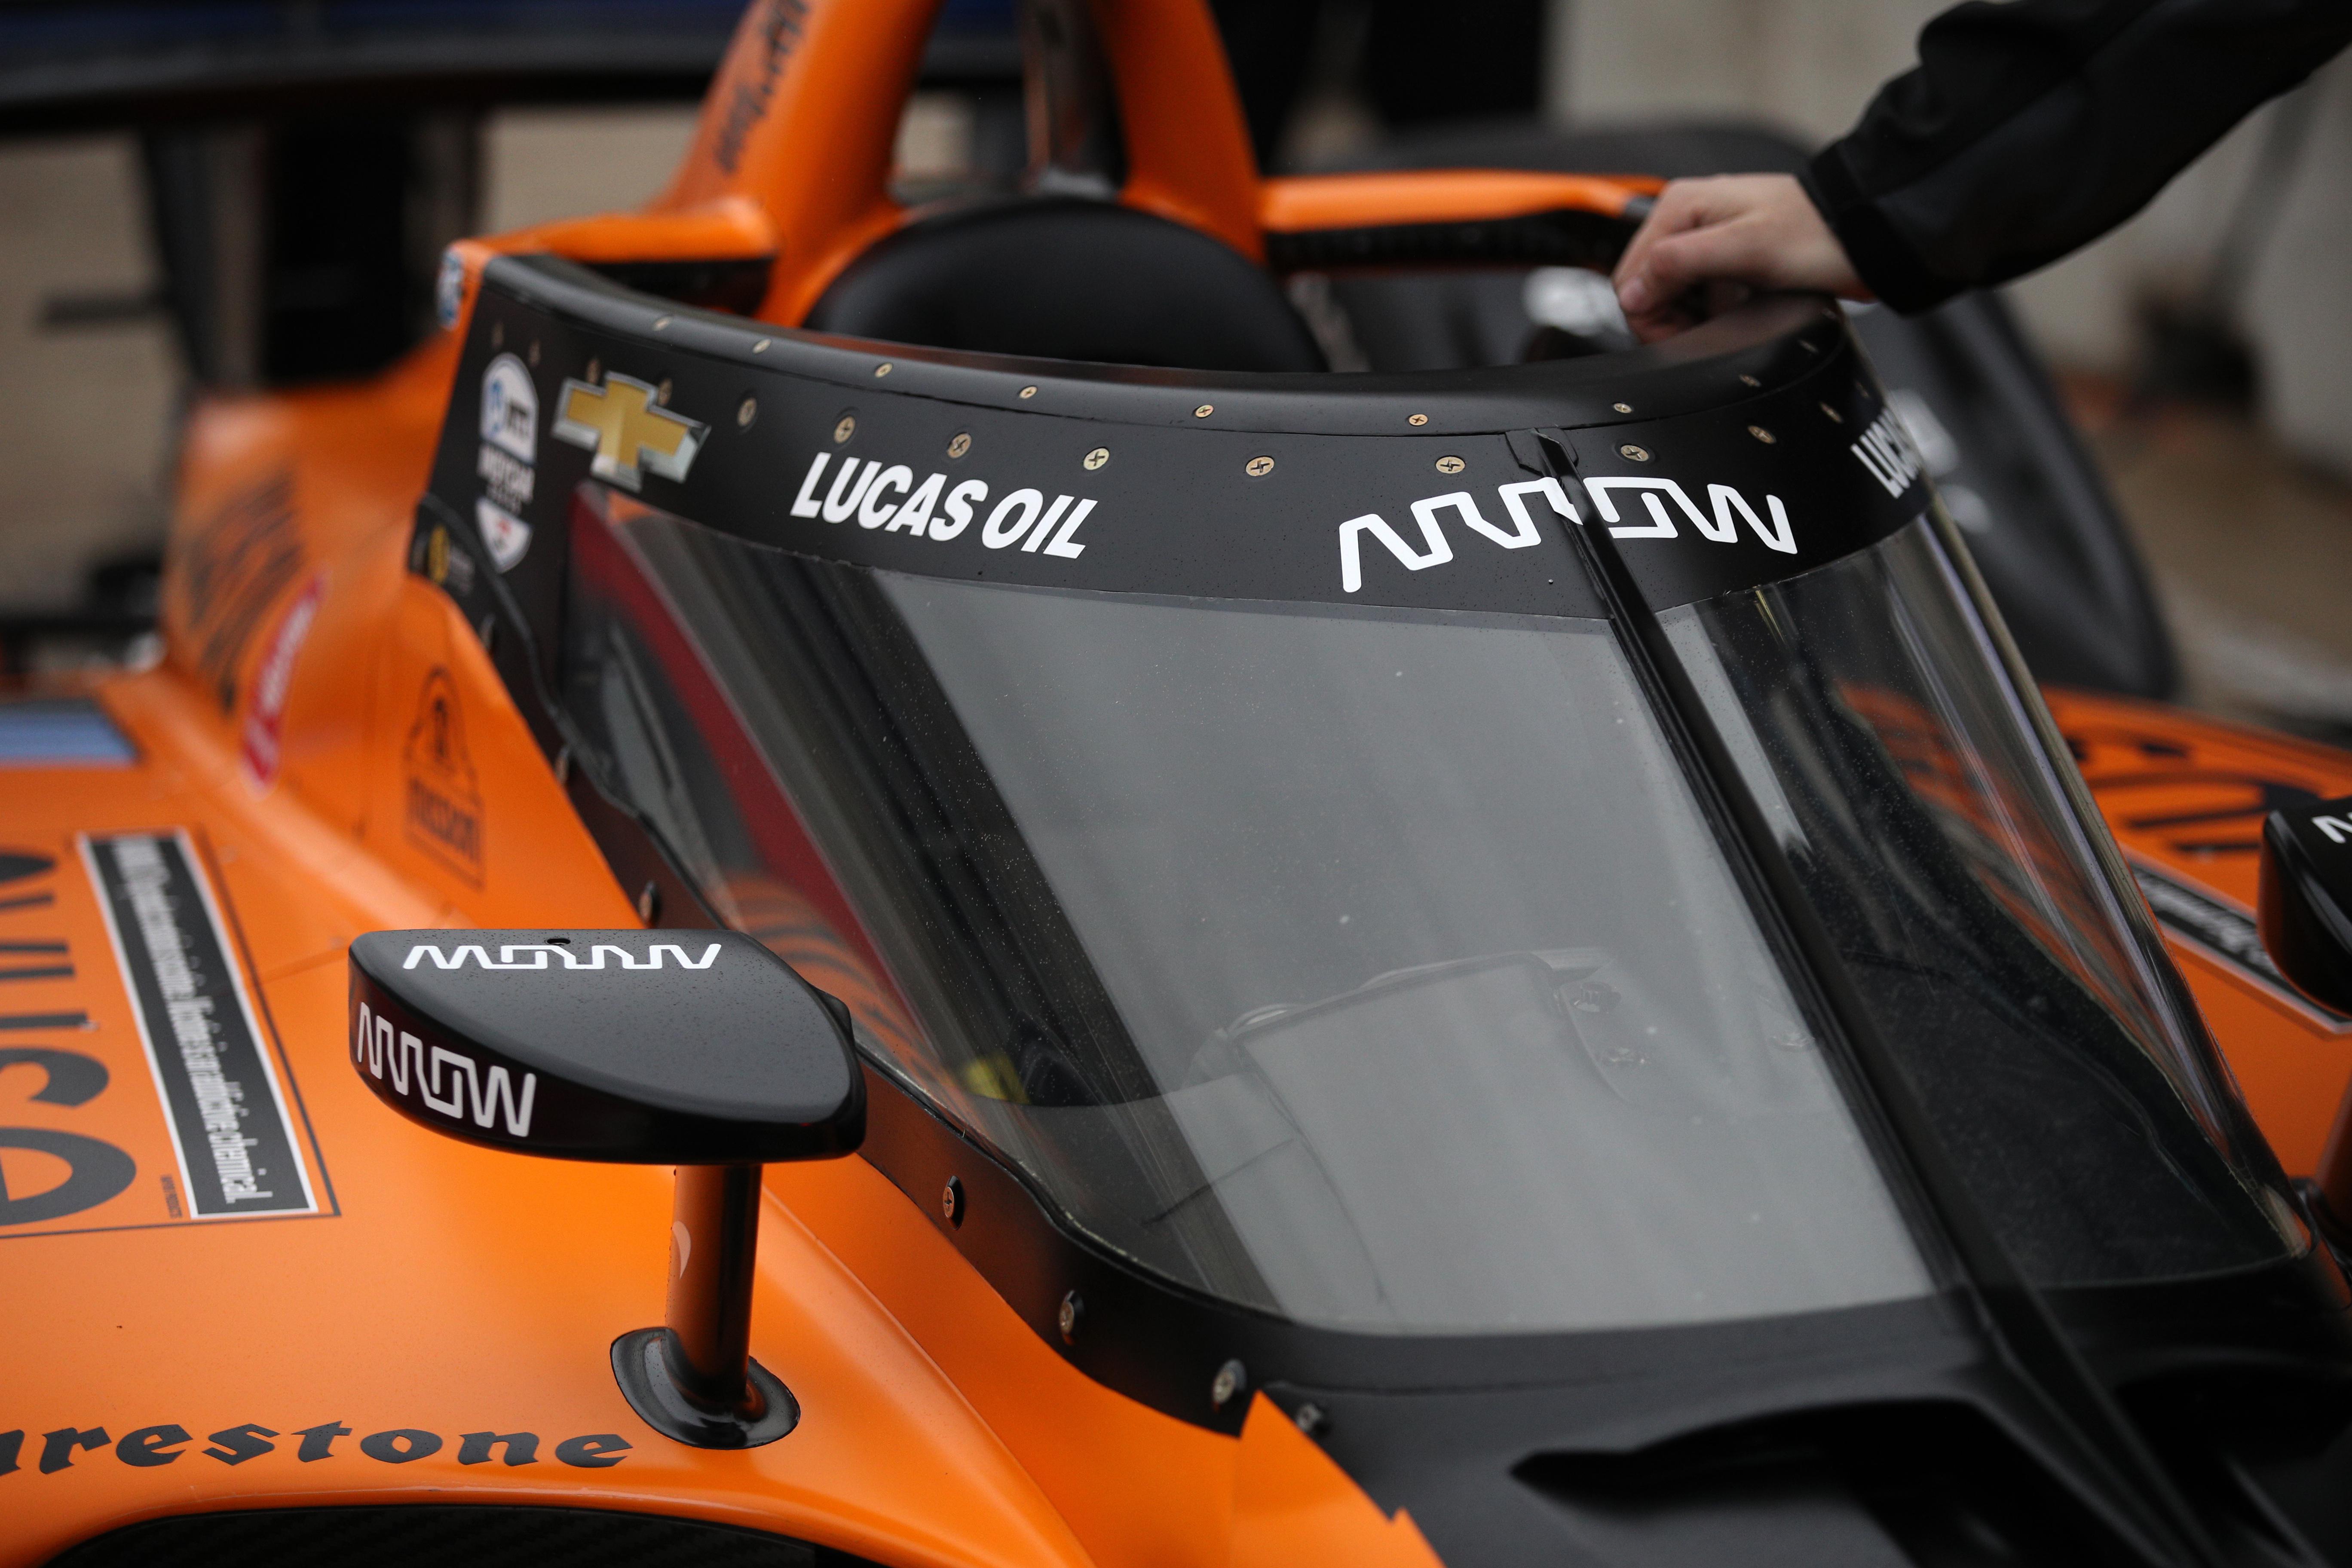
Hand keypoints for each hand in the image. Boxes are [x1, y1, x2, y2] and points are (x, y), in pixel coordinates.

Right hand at [1612, 174, 1870, 341]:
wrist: (1859, 234)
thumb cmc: (1814, 236)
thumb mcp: (1744, 249)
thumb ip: (1680, 264)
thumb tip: (1632, 292)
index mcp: (1679, 207)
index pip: (1630, 278)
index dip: (1651, 317)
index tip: (1685, 335)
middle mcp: (1685, 219)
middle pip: (1646, 288)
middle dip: (1672, 317)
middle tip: (1710, 328)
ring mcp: (1703, 238)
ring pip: (1670, 294)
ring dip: (1695, 314)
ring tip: (1732, 311)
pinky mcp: (1722, 256)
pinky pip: (1697, 293)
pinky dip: (1712, 308)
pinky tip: (1738, 305)